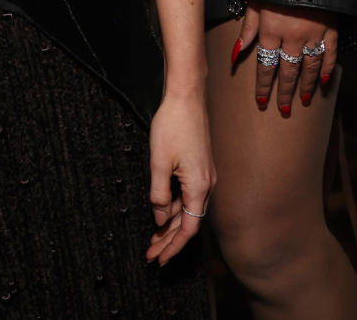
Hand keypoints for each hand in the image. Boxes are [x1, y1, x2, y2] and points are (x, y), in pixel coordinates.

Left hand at [145, 90, 214, 264]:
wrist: (187, 96)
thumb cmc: (173, 125)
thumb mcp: (159, 162)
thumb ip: (158, 194)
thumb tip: (159, 218)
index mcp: (199, 188)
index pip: (188, 229)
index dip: (173, 247)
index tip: (159, 260)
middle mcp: (206, 185)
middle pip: (188, 222)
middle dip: (169, 240)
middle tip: (151, 255)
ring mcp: (204, 175)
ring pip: (187, 208)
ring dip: (170, 223)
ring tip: (152, 237)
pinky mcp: (199, 166)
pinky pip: (187, 194)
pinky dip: (174, 205)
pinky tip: (160, 209)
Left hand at [235, 4, 337, 113]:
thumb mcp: (256, 0)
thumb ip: (248, 28)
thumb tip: (236, 53)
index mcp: (272, 30)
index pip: (266, 64)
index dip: (263, 85)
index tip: (261, 101)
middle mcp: (293, 36)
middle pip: (288, 70)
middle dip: (284, 92)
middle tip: (283, 110)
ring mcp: (314, 33)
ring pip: (310, 66)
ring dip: (305, 85)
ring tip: (302, 100)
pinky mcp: (331, 28)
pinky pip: (330, 53)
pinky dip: (327, 68)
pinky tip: (324, 82)